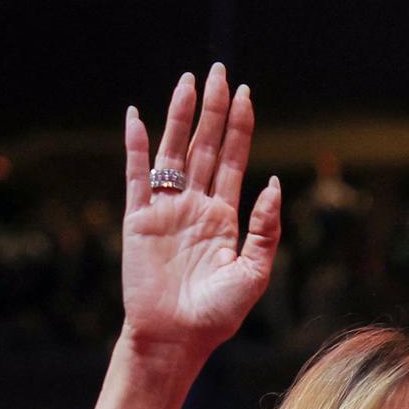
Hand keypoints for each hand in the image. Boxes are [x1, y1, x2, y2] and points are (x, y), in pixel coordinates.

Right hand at [121, 63, 280, 367]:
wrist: (177, 338)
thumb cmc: (218, 314)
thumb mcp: (254, 272)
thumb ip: (265, 229)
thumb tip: (272, 182)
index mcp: (226, 216)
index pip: (234, 159)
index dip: (240, 126)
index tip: (244, 93)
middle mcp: (196, 205)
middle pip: (205, 145)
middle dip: (213, 109)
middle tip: (218, 70)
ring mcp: (166, 208)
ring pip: (173, 151)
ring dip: (179, 116)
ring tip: (187, 82)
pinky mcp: (138, 218)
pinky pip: (137, 174)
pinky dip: (137, 145)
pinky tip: (138, 117)